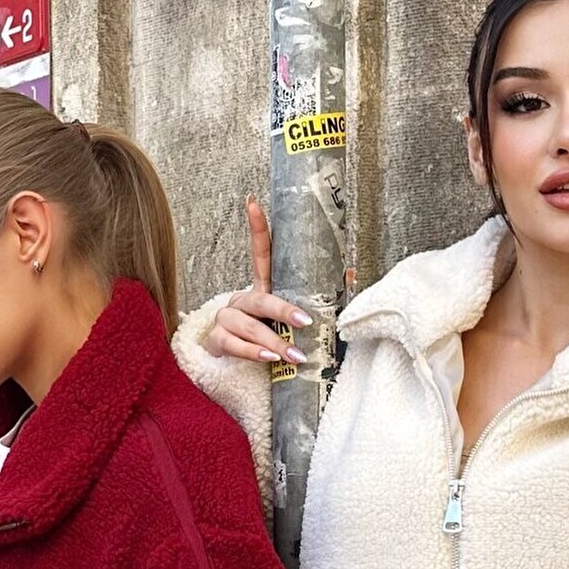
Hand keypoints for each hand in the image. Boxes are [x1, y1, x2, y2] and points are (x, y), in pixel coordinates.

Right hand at [204, 197, 312, 363]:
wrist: (239, 366)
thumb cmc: (271, 336)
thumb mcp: (291, 319)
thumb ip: (317, 300)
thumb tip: (351, 274)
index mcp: (260, 288)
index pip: (260, 254)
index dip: (257, 228)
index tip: (254, 203)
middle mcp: (241, 300)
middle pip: (260, 300)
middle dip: (283, 311)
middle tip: (305, 322)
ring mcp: (226, 319)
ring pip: (249, 326)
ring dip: (274, 342)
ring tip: (296, 355)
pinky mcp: (217, 341)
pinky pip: (235, 346)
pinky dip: (254, 353)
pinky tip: (270, 359)